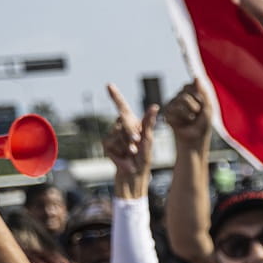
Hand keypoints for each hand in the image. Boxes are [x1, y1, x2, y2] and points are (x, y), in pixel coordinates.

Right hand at [103, 84, 158, 201]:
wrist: (134, 177)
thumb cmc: (144, 159)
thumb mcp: (149, 140)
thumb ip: (148, 123)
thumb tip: (155, 106)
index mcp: (133, 124)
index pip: (122, 108)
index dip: (115, 96)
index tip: (109, 85)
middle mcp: (121, 128)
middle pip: (122, 121)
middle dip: (131, 132)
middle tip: (136, 145)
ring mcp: (112, 136)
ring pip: (117, 133)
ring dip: (126, 144)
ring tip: (132, 154)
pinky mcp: (106, 145)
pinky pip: (111, 143)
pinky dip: (119, 151)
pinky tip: (124, 158)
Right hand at [161, 80, 211, 152]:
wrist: (194, 141)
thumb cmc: (203, 125)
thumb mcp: (208, 107)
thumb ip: (203, 91)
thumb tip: (195, 77)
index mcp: (189, 94)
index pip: (190, 86)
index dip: (199, 97)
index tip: (202, 107)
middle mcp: (178, 97)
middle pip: (185, 92)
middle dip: (195, 105)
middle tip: (196, 115)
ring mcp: (171, 105)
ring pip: (180, 99)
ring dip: (190, 112)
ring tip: (190, 120)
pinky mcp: (166, 113)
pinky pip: (174, 109)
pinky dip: (182, 117)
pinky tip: (182, 124)